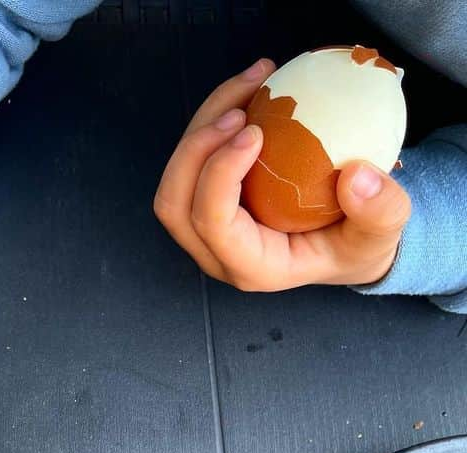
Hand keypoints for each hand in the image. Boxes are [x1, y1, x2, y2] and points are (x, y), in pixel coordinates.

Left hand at [154, 59, 410, 289]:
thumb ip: (381, 212)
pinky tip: (251, 88)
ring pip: (176, 177)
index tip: (256, 130)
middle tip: (243, 107)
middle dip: (197, 148)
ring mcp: (205, 230)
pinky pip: (192, 159)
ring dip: (204, 123)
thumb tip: (357, 176)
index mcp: (252, 267)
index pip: (212, 224)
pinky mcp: (206, 201)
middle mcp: (217, 253)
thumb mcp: (382, 234)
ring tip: (252, 81)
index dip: (219, 174)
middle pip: (174, 204)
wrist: (344, 246)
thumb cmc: (358, 244)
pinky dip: (213, 118)